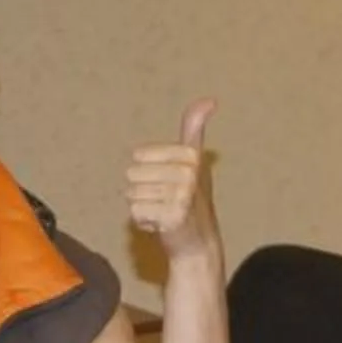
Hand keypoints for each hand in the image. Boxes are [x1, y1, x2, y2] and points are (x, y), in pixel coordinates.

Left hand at [125, 98, 219, 261]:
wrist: (198, 243)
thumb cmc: (192, 199)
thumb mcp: (193, 160)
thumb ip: (194, 129)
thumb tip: (210, 99)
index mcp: (190, 155)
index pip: (138, 155)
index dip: (147, 171)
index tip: (168, 182)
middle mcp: (188, 173)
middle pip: (132, 173)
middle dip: (143, 190)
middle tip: (164, 201)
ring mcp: (181, 196)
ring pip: (131, 194)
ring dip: (143, 206)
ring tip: (162, 212)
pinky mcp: (171, 217)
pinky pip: (135, 211)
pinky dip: (143, 221)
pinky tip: (160, 225)